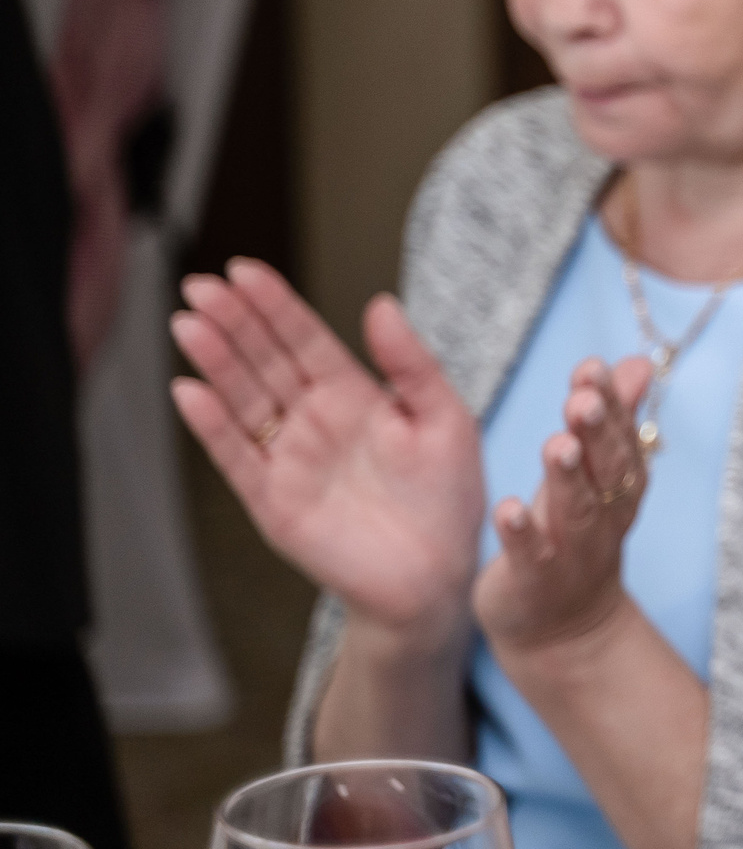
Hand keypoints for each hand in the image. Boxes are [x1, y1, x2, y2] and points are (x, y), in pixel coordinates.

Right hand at [171, 261, 483, 649]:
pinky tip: (190, 391)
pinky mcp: (274, 502)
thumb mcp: (444, 418)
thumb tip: (379, 302)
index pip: (306, 340)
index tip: (243, 270)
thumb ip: (411, 364)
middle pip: (266, 362)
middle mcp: (315, 422)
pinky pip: (237, 457)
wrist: (437, 577)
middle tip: (201, 286)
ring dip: (216, 363)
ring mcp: (290, 459)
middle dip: (234, 323)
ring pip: (244, 400)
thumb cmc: (448, 497)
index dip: (275, 306)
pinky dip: (212, 426)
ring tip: (189, 325)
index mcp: (355, 396)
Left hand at [475, 356, 653, 656]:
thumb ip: (613, 420)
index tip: (593, 368)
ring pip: (576, 511)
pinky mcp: (535, 582)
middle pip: (606, 471)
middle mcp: (603, 516)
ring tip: (556, 442)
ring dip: (568, 478)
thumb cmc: (575, 538)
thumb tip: (636, 363)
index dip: (610, 405)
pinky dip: (522, 535)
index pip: (620, 438)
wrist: (567, 633)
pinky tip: (507, 509)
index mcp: (618, 486)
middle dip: (596, 433)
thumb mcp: (596, 478)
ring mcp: (572, 552)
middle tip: (581, 398)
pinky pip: (532, 558)